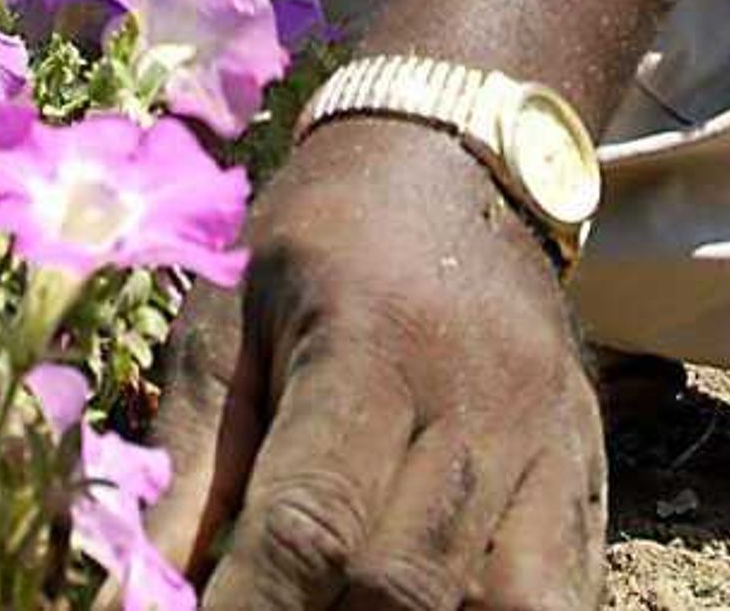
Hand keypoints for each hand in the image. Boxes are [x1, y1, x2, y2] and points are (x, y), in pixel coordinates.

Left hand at [144, 115, 605, 608]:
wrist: (453, 163)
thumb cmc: (317, 246)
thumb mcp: (227, 320)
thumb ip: (189, 463)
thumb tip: (141, 592)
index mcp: (372, 341)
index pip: (311, 522)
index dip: (248, 609)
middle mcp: (480, 395)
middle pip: (404, 584)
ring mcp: (549, 440)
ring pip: (504, 601)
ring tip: (340, 608)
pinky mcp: (588, 471)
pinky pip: (564, 592)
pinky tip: (433, 605)